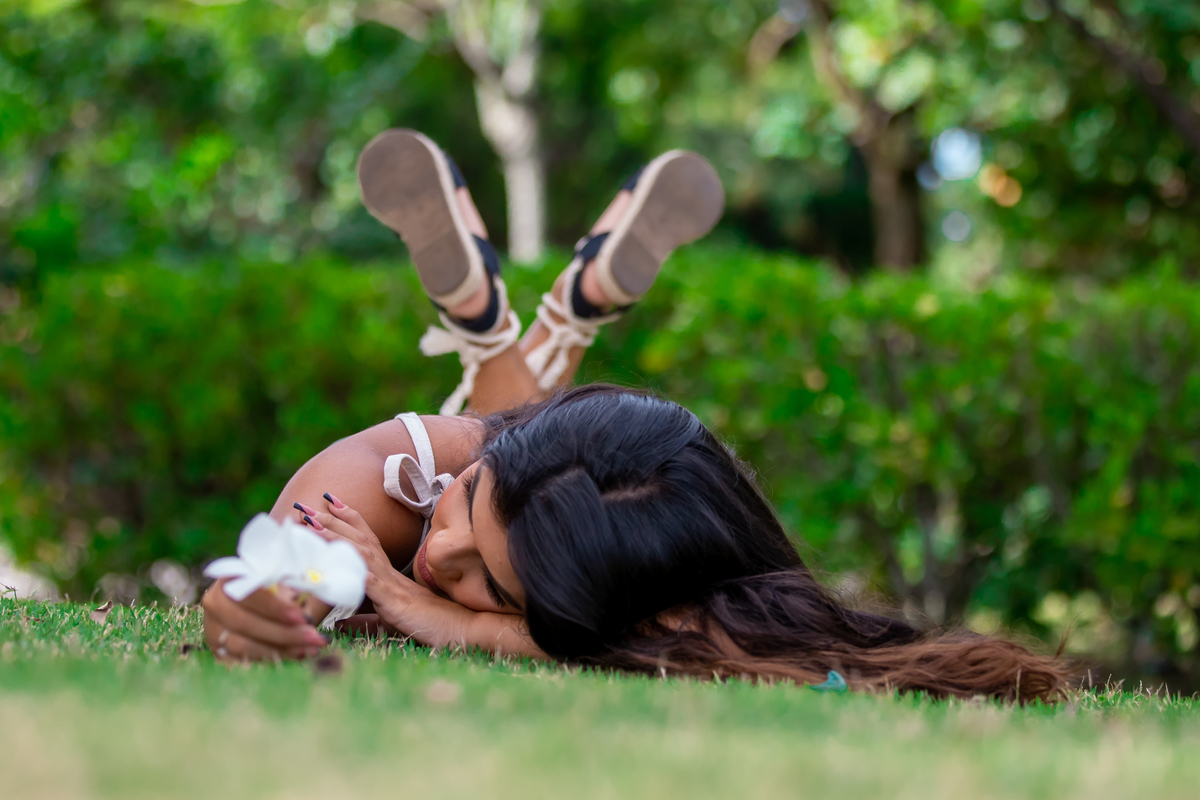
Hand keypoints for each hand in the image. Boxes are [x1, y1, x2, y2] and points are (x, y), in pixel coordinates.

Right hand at [201, 579, 331, 661]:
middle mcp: (215, 603)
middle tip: (315, 639)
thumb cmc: (279, 585)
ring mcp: (213, 630)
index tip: (304, 618)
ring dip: (279, 650)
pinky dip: (270, 661)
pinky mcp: (218, 652)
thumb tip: (320, 590)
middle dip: (283, 634)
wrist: (257, 599)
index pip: (249, 594)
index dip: (276, 608)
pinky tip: (295, 657)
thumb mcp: (288, 578)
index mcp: (230, 577)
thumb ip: (300, 584)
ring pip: (242, 646)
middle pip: (244, 623)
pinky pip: (241, 662)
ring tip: (309, 649)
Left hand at [302, 495, 456, 640]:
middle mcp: (389, 572)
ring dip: (335, 533)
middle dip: (332, 519)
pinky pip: (367, 578)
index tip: (328, 503)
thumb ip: (364, 621)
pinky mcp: (393, 599)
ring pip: (360, 551)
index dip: (348, 520)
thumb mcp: (390, 621)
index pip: (367, 539)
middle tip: (307, 503)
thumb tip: (339, 623)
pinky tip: (332, 554)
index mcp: (389, 575)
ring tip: (310, 520)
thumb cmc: (431, 625)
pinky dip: (349, 563)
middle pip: (359, 538)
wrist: (462, 629)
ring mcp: (391, 583)